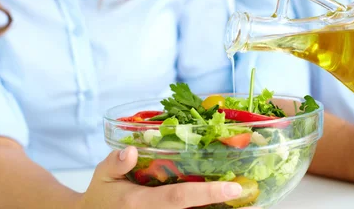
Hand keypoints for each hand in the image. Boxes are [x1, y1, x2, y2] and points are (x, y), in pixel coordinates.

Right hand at [77, 146, 257, 208]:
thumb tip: (130, 150)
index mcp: (140, 203)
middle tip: (252, 195)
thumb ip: (115, 163)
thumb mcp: (102, 175)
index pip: (179, 199)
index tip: (233, 188)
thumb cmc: (101, 194)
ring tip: (249, 200)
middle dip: (223, 206)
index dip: (207, 193)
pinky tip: (225, 203)